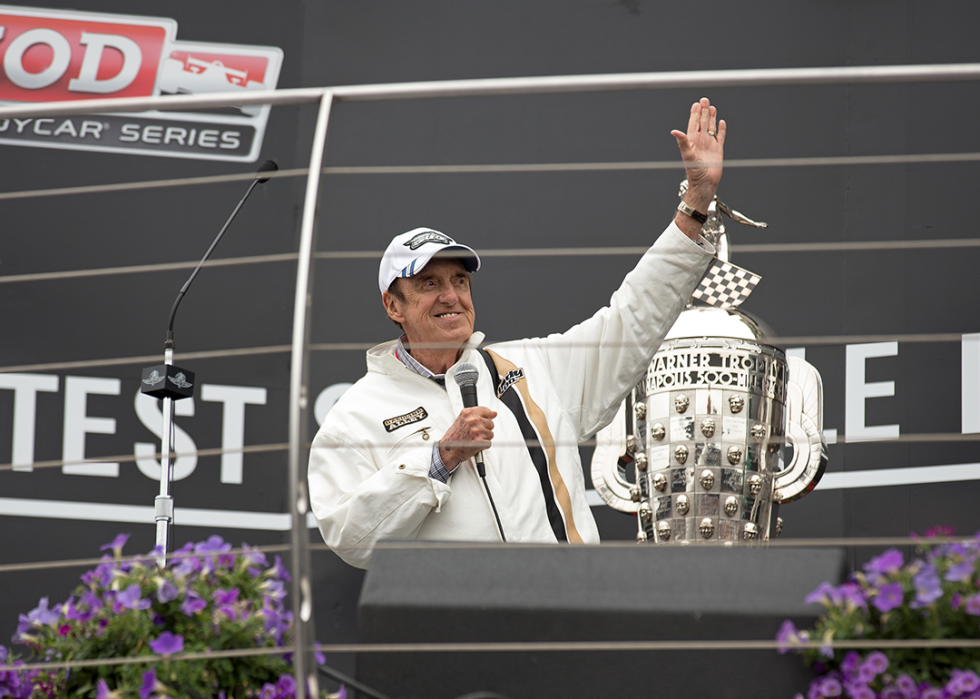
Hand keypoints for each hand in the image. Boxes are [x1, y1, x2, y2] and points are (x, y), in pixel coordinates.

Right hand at [439, 407, 496, 469]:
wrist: (447, 451)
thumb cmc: (454, 437)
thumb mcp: (463, 421)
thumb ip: (479, 415)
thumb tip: (494, 413)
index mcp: (468, 413)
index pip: (486, 410)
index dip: (485, 418)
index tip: (480, 422)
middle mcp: (472, 420)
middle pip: (490, 423)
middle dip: (484, 429)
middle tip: (474, 433)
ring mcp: (476, 431)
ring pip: (491, 434)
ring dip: (484, 438)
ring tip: (474, 439)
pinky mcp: (479, 441)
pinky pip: (489, 443)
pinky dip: (483, 446)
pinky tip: (475, 445)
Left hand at [671, 97, 725, 232]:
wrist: (705, 184)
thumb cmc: (694, 172)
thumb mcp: (687, 155)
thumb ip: (682, 141)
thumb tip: (674, 131)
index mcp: (692, 141)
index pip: (693, 124)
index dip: (695, 114)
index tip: (696, 104)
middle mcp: (700, 141)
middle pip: (702, 122)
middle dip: (703, 111)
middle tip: (705, 100)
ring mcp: (709, 145)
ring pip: (711, 127)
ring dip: (711, 117)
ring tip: (712, 107)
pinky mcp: (718, 150)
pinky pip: (720, 137)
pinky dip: (721, 129)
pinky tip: (721, 122)